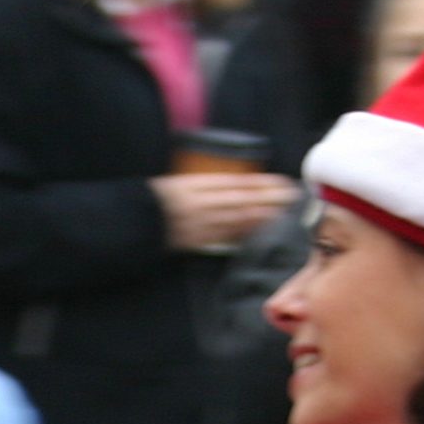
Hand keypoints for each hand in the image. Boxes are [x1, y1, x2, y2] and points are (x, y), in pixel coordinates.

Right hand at [151, 173, 297, 251]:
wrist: (130, 222)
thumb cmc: (153, 200)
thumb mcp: (178, 183)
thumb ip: (205, 184)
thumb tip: (236, 186)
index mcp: (196, 185)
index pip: (235, 183)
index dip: (260, 183)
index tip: (281, 182)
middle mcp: (200, 204)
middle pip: (241, 200)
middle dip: (268, 199)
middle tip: (292, 198)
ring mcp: (199, 224)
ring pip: (235, 220)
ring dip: (261, 217)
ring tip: (283, 213)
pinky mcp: (195, 241)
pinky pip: (224, 237)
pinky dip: (243, 234)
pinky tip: (258, 232)